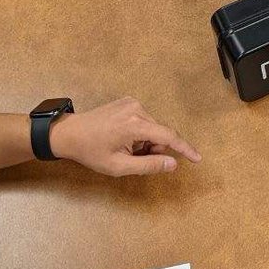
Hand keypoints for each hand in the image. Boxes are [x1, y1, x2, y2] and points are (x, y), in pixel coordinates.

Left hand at [49, 97, 201, 176]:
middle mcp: (137, 109)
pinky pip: (143, 120)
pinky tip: (123, 139)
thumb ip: (148, 166)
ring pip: (152, 127)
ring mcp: (132, 103)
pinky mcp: (127, 101)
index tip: (198, 158)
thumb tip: (173, 164)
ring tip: (126, 149)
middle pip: (160, 133)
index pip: (168, 136)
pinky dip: (140, 133)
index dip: (185, 148)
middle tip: (135, 160)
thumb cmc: (91, 152)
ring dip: (146, 142)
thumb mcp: (119, 167)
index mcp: (135, 125)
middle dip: (154, 149)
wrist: (69, 133)